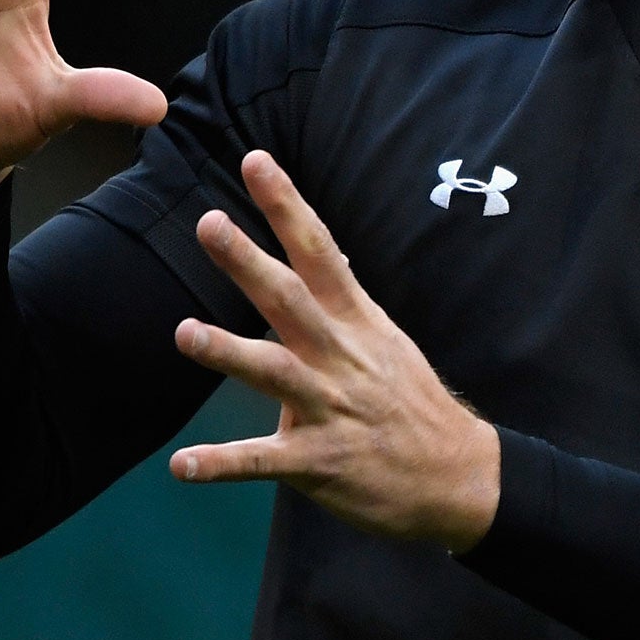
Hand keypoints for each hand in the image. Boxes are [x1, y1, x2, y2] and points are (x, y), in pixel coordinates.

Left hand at [170, 149, 501, 552]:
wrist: (459, 478)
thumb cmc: (409, 403)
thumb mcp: (380, 340)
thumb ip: (332, 308)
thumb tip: (293, 276)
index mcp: (354, 321)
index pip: (318, 251)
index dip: (286, 205)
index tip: (254, 161)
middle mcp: (340, 356)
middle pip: (290, 299)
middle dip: (249, 262)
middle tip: (209, 223)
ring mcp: (330, 408)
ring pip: (274, 372)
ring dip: (229, 351)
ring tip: (184, 332)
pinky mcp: (319, 462)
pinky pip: (262, 460)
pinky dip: (221, 464)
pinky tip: (180, 466)